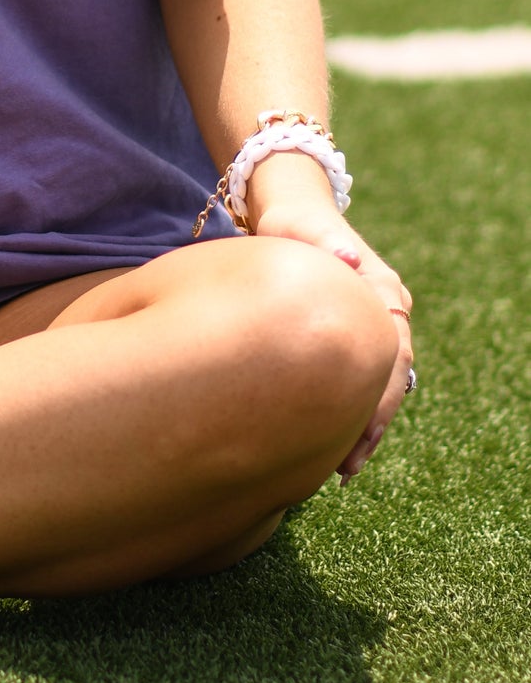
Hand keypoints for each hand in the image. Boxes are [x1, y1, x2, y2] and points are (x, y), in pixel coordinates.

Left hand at [247, 154, 413, 481]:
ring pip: (378, 384)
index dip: (382, 394)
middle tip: (348, 466)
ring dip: (363, 425)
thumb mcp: (303, 227)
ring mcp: (372, 323)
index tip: (363, 432)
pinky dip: (349, 411)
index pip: (393, 349)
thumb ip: (325, 242)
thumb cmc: (293, 221)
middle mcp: (386, 309)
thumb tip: (346, 258)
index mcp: (382, 288)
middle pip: (392, 377)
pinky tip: (328, 445)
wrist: (289, 213)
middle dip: (373, 423)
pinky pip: (359, 379)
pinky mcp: (351, 335)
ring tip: (341, 469)